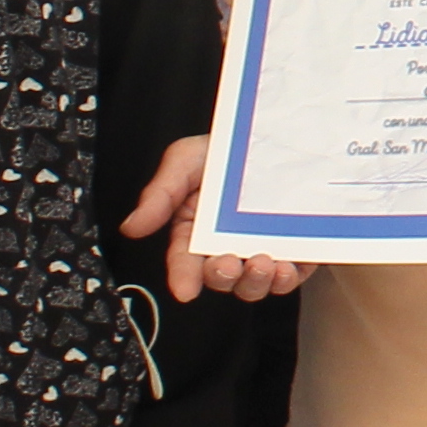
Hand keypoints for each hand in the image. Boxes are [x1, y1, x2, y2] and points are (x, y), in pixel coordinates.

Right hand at [126, 133, 313, 305]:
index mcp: (193, 231)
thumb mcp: (186, 160)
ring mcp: (259, 250)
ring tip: (262, 264)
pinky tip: (287, 268)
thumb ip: (161, 193)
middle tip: (227, 263)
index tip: (185, 289)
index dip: (183, 277)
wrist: (271, 136)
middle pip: (220, 277)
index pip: (184, 261)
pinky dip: (288, 277)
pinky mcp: (293, 252)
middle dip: (222, 276)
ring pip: (254, 283)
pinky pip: (291, 275)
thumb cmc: (224, 150)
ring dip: (255, 282)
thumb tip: (132, 226)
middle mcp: (225, 246)